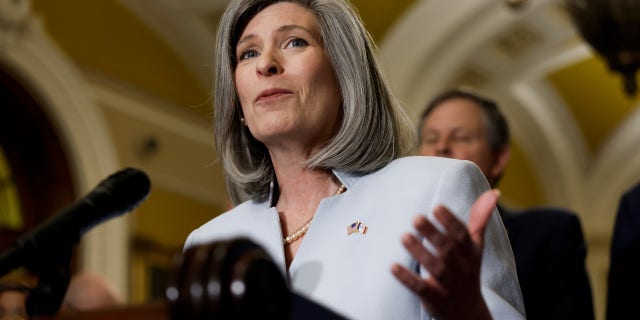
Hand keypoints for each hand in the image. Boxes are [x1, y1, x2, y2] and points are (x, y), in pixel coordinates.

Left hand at [391, 189, 499, 319]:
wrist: (467, 313)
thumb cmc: (467, 270)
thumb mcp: (476, 247)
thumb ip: (479, 220)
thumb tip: (493, 192)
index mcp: (471, 253)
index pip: (462, 236)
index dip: (450, 221)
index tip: (436, 206)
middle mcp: (461, 269)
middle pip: (447, 250)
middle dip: (433, 234)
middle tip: (415, 217)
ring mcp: (448, 285)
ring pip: (435, 268)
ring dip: (419, 252)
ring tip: (403, 236)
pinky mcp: (434, 298)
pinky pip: (420, 288)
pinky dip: (407, 278)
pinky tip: (392, 266)